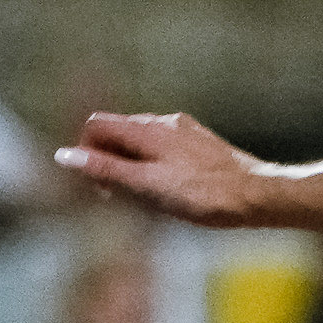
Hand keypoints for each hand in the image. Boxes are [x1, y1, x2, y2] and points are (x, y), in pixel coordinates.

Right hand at [57, 111, 264, 225]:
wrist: (258, 195)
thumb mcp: (147, 186)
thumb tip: (65, 156)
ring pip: (141, 141)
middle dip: (107, 161)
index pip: (96, 124)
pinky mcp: (200, 143)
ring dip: (130, 166)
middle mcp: (164, 122)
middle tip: (119, 198)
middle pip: (118, 132)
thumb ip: (106, 170)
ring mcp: (184, 130)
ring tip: (145, 200)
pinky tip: (169, 192)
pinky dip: (153, 166)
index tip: (96, 185)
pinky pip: (163, 148)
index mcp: (147, 130)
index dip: (85, 153)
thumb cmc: (203, 195)